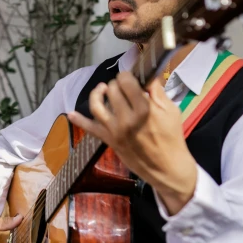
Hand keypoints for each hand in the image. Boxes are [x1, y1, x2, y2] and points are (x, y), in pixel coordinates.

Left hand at [67, 72, 197, 214]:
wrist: (168, 167)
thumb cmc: (172, 137)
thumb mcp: (170, 111)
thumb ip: (157, 92)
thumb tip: (147, 75)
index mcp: (144, 109)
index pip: (126, 81)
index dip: (127, 76)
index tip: (130, 78)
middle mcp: (126, 118)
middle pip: (112, 90)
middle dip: (116, 84)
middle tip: (122, 86)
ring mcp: (115, 130)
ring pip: (97, 105)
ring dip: (97, 93)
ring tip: (102, 89)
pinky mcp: (109, 140)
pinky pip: (90, 129)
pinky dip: (79, 121)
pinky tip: (70, 114)